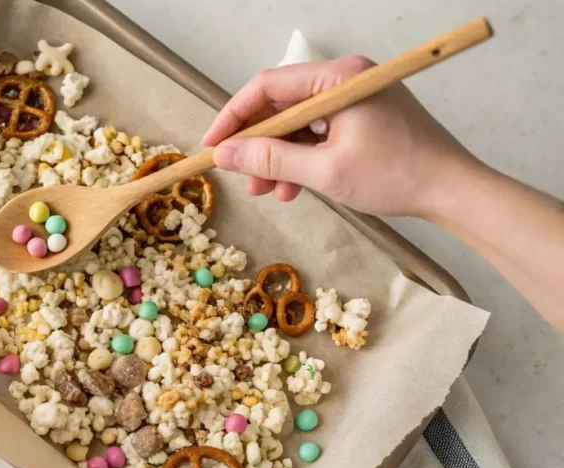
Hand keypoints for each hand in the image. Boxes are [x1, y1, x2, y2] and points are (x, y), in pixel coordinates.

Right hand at [202, 56, 477, 218]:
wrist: (454, 191)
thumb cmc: (396, 175)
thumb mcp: (324, 170)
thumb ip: (271, 159)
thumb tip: (225, 154)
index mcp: (339, 78)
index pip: (267, 87)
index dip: (234, 117)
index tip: (212, 146)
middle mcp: (346, 79)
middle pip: (281, 104)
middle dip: (256, 143)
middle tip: (237, 174)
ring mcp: (356, 99)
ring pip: (298, 124)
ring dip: (277, 156)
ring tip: (264, 191)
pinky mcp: (363, 118)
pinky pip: (318, 133)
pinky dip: (300, 159)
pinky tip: (291, 188)